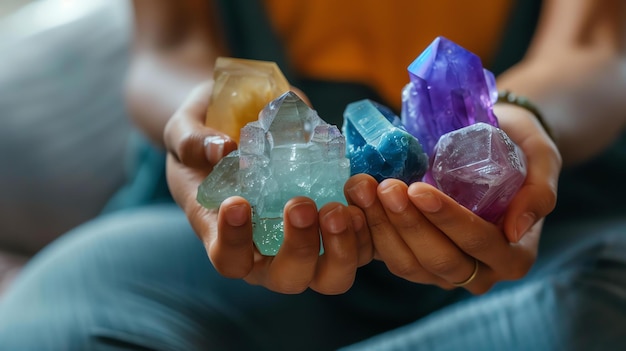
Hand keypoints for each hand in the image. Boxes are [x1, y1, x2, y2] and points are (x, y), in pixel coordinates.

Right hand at [164, 83, 372, 294]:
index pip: (228, 259)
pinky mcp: (336, 229)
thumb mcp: (184, 131)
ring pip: (331, 275)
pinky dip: (368, 228)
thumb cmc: (205, 139)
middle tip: (301, 204)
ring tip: (341, 206)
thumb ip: (193, 141)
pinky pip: (361, 246)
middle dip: (300, 248)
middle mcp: (268, 252)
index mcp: (226, 236)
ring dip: (342, 247)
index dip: (234, 241)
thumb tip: (223, 148)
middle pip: (288, 278)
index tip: (237, 203)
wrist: (240, 125)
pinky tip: (363, 193)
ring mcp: (307, 244)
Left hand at [344, 105, 560, 293]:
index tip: (418, 189)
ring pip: (407, 263)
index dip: (447, 220)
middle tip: (385, 187)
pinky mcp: (413, 258)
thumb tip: (516, 229)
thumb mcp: (543, 157)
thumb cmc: (520, 145)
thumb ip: (540, 190)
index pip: (478, 243)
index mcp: (513, 255)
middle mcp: (479, 271)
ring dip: (382, 227)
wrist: (492, 141)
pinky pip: (388, 255)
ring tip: (364, 188)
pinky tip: (356, 201)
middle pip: (439, 260)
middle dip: (408, 224)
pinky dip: (369, 230)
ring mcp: (442, 270)